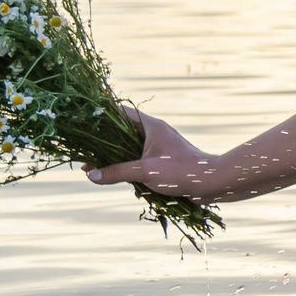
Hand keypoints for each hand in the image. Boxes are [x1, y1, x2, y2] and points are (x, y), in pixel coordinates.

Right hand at [84, 107, 222, 200]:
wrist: (212, 183)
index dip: (101, 116)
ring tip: (90, 167)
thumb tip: (91, 175)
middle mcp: (153, 133)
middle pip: (120, 133)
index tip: (83, 123)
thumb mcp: (146, 171)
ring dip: (111, 158)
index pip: (121, 112)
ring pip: (127, 149)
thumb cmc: (181, 171)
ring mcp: (157, 148)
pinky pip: (136, 161)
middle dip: (102, 144)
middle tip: (83, 153)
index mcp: (151, 126)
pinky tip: (111, 178)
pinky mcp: (161, 162)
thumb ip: (117, 172)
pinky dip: (123, 167)